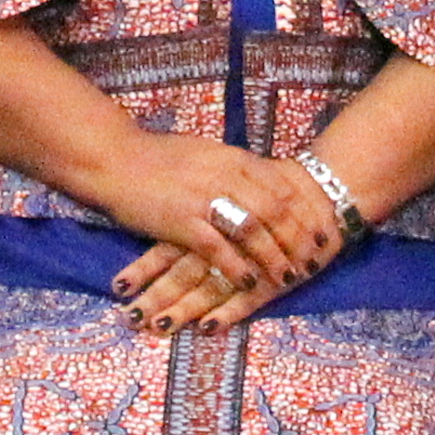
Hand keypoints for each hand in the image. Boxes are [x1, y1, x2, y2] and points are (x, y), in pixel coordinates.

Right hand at [102, 137, 344, 332]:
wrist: (114, 158)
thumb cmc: (156, 155)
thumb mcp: (204, 150)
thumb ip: (232, 165)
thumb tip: (258, 178)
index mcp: (232, 158)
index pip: (281, 186)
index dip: (305, 211)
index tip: (320, 230)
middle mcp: (225, 176)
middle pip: (275, 211)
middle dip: (298, 238)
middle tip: (314, 260)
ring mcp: (204, 199)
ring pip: (253, 231)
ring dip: (274, 257)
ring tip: (289, 277)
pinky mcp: (183, 221)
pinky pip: (219, 249)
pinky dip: (237, 267)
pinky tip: (250, 283)